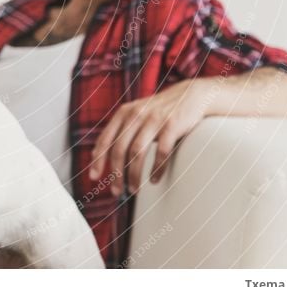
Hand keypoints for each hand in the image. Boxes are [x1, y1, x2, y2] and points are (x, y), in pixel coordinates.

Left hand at [89, 79, 211, 195]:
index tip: (94, 178)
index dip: (98, 159)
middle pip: (120, 149)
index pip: (105, 139)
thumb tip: (95, 154)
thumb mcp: (136, 114)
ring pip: (137, 153)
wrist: (191, 95)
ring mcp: (154, 119)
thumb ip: (118, 131)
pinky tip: (154, 180)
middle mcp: (136, 115)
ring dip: (134, 175)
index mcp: (124, 113)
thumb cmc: (160, 111)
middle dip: (116, 174)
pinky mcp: (172, 124)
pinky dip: (157, 169)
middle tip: (116, 192)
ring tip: (134, 189)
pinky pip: (161, 151)